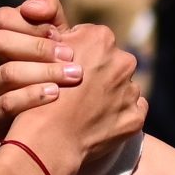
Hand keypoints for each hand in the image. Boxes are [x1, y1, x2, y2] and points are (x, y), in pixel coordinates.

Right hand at [0, 0, 89, 139]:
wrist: (46, 122)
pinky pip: (4, 105)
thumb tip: (33, 8)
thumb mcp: (50, 37)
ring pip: (5, 74)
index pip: (1, 20)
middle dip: (38, 47)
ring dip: (42, 72)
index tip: (60, 34)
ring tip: (73, 75)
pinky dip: (32, 97)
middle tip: (71, 54)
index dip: (31, 24)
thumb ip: (47, 12)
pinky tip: (56, 94)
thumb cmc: (48, 69)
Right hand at [4, 27, 144, 174]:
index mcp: (101, 38)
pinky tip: (97, 123)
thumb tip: (72, 36)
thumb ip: (64, 37)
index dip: (77, 54)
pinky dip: (117, 116)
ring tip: (84, 111)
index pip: (94, 40)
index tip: (65, 68)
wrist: (47, 139)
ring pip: (121, 87)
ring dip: (108, 96)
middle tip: (75, 92)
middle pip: (111, 63)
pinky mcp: (135, 118)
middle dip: (97, 73)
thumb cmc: (39, 93)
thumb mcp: (44, 52)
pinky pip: (131, 111)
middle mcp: (122, 61)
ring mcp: (131, 91)